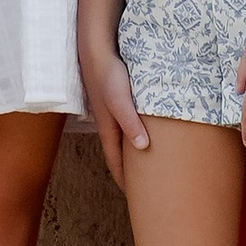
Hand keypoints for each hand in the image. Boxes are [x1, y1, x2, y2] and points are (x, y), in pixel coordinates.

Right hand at [81, 25, 150, 177]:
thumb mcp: (120, 101)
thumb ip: (131, 123)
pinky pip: (128, 122)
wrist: (97, 49)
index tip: (135, 196)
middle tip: (144, 183)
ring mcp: (112, 111)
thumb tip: (143, 149)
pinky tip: (147, 128)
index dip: (124, 180)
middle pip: (119, 153)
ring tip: (148, 161)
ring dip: (133, 151)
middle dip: (129, 170)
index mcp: (108, 129)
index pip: (115, 162)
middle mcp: (109, 123)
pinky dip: (136, 132)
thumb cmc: (108, 75)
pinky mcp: (118, 98)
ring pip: (124, 137)